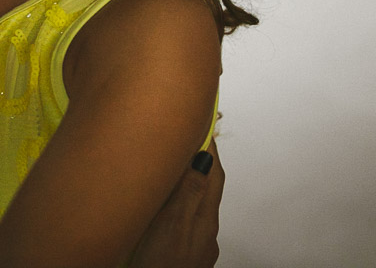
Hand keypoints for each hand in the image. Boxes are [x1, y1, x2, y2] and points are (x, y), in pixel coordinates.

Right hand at [128, 140, 223, 267]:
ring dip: (190, 182)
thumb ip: (189, 192)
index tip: (203, 122)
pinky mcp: (186, 254)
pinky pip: (188, 219)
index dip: (209, 145)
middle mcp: (206, 230)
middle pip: (209, 186)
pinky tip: (167, 206)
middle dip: (201, 160)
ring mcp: (197, 244)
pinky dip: (182, 203)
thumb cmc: (161, 265)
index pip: (213, 172)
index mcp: (204, 218)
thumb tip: (205, 157)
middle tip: (189, 136)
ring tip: (174, 165)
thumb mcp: (171, 225)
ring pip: (198, 203)